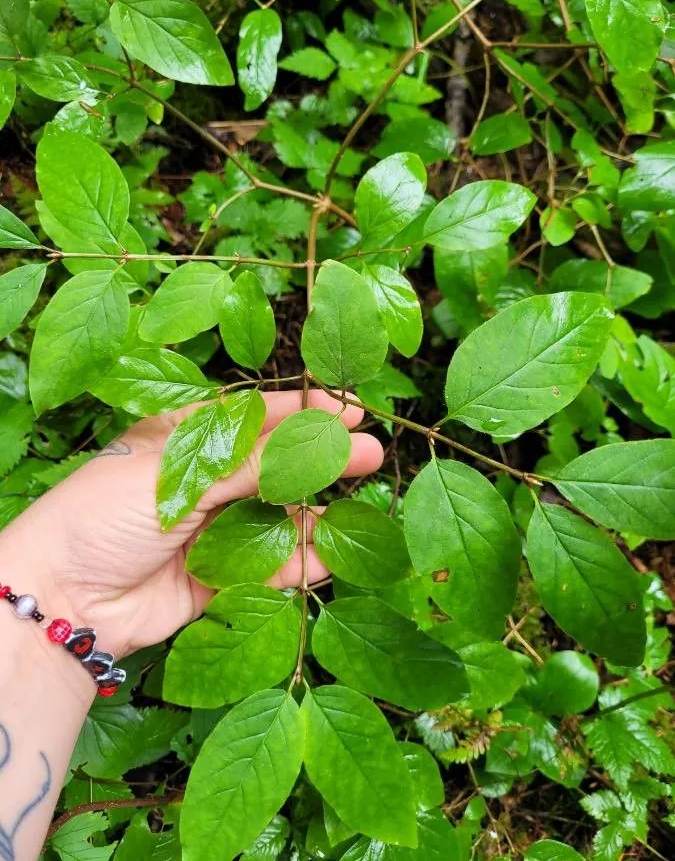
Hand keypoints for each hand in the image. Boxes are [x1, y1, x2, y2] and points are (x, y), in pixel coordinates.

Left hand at [0, 391, 382, 658]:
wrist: (64, 597)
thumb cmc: (107, 512)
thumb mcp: (183, 472)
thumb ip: (257, 462)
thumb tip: (325, 441)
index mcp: (189, 438)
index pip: (257, 416)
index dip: (304, 412)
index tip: (350, 410)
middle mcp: (206, 481)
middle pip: (277, 467)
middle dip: (322, 462)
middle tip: (372, 455)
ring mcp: (215, 529)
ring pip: (279, 518)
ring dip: (319, 515)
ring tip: (364, 511)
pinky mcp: (220, 577)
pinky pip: (270, 567)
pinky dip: (301, 563)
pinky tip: (332, 557)